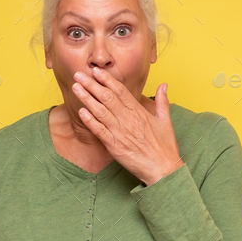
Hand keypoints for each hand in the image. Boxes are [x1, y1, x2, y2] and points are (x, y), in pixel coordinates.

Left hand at [71, 66, 183, 185]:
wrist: (163, 169)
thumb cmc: (165, 147)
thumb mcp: (166, 121)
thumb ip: (162, 101)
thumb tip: (163, 85)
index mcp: (139, 112)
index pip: (120, 91)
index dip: (107, 80)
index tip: (96, 71)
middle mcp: (128, 119)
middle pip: (107, 97)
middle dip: (92, 85)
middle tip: (79, 74)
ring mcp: (120, 132)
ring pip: (101, 111)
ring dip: (87, 99)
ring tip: (76, 88)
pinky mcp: (115, 146)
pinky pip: (100, 131)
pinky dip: (90, 121)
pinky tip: (81, 112)